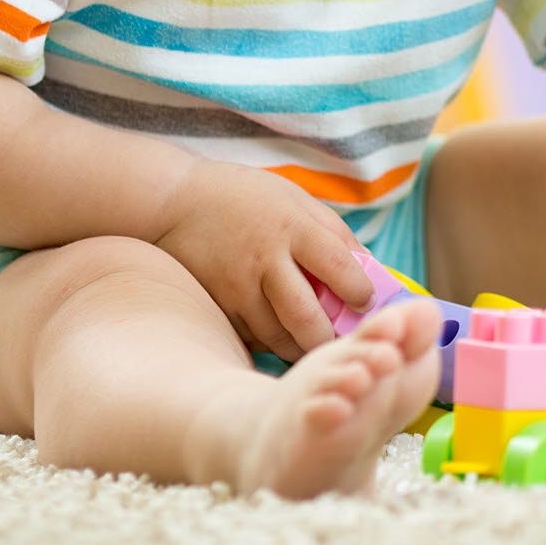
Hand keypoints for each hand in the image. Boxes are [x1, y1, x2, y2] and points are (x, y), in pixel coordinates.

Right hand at [151, 159, 376, 362]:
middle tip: (343, 343)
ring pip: (278, 337)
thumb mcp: (295, 199)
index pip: (339, 267)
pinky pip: (250, 336)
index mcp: (293, 227)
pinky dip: (268, 341)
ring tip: (314, 344)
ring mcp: (238, 286)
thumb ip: (332, 232)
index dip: (361, 291)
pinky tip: (279, 336)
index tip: (366, 301)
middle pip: (308, 317)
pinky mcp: (217, 304)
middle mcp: (266, 259)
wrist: (175, 201)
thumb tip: (370, 268)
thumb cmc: (245, 197)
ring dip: (301, 347)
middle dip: (331, 339)